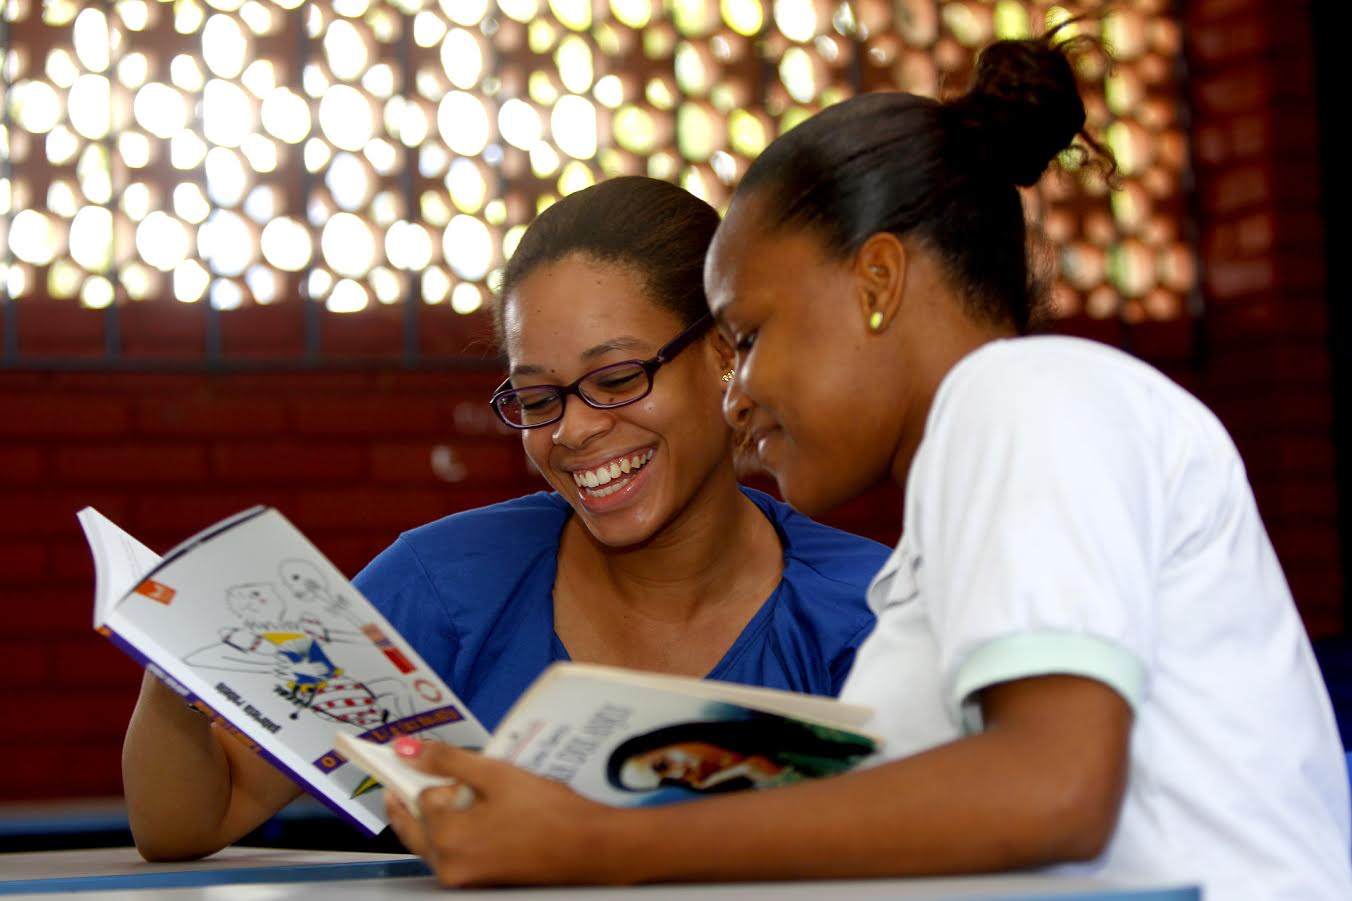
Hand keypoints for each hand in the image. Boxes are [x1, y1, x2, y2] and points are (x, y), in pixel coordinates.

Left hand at [385, 741, 622, 886]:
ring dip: (443, 819)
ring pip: (435, 843)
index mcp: (448, 839)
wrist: (590, 847)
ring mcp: (465, 881)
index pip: (421, 799)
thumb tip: (407, 751)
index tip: (435, 763)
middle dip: (422, 802)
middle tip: (432, 780)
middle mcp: (450, 867)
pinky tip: (488, 819)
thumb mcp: (496, 775)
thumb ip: (447, 761)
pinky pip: (456, 856)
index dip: (436, 778)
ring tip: (476, 798)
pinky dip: (461, 836)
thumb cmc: (550, 812)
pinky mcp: (481, 884)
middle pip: (417, 827)